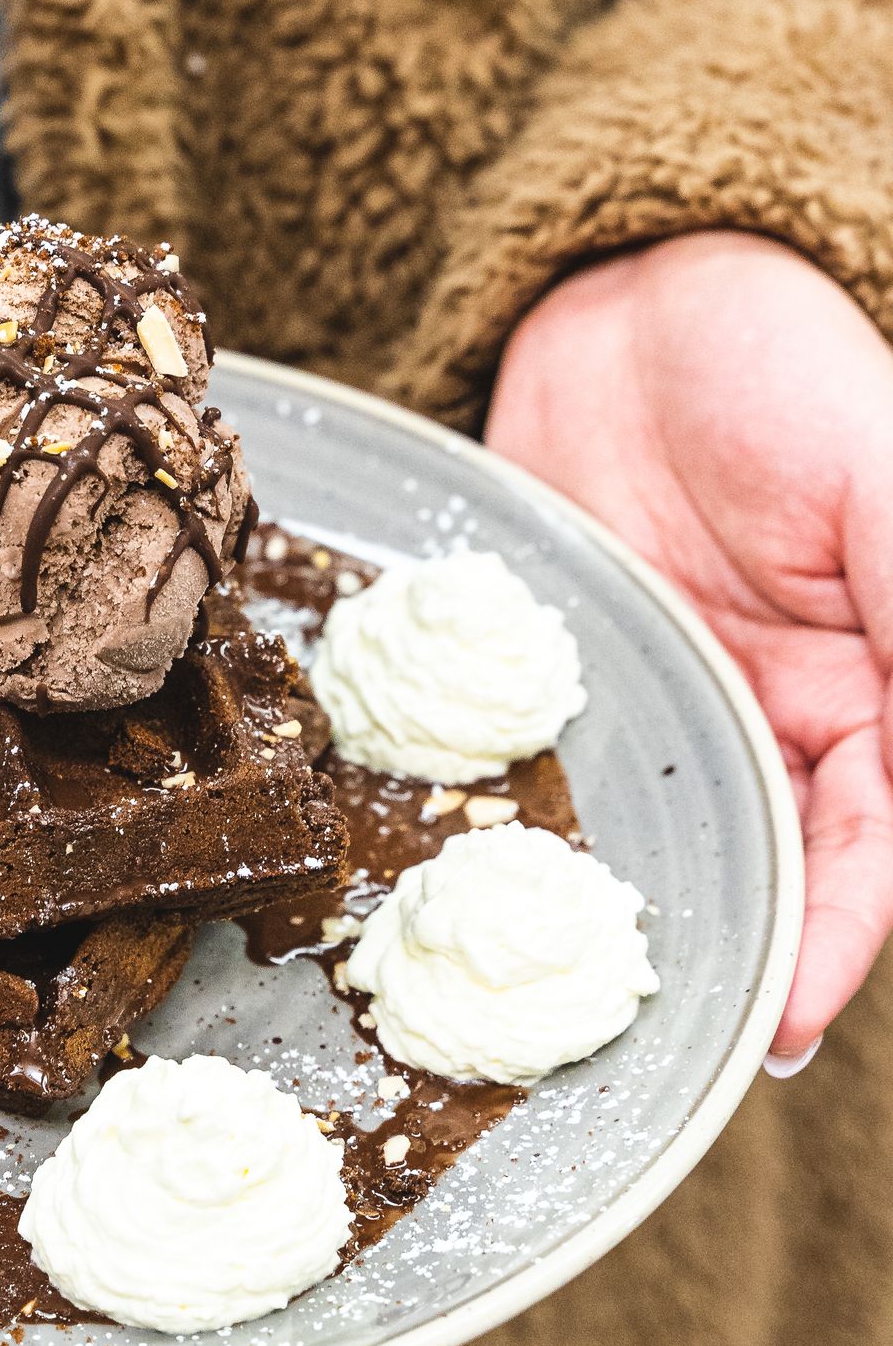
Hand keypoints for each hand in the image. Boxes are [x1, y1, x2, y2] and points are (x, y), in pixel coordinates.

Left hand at [488, 231, 892, 1067]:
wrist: (634, 292)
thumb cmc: (790, 367)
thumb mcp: (887, 483)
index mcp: (885, 690)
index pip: (880, 846)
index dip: (841, 938)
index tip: (792, 1024)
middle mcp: (785, 715)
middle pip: (777, 866)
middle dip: (742, 958)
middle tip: (675, 1053)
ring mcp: (675, 696)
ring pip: (670, 834)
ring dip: (636, 914)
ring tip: (572, 1006)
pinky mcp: (573, 669)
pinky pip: (559, 765)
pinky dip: (535, 828)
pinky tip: (492, 885)